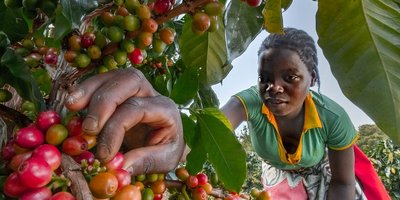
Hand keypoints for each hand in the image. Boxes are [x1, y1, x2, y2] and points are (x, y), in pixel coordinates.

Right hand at [65, 68, 184, 174]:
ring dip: (90, 89)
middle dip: (104, 102)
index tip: (103, 154)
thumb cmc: (166, 150)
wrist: (168, 141)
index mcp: (166, 109)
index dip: (115, 129)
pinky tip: (73, 103)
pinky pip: (103, 81)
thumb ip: (146, 161)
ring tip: (72, 106)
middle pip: (129, 81)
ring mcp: (136, 87)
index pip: (137, 110)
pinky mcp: (120, 89)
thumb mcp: (165, 160)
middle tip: (88, 129)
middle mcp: (151, 92)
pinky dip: (85, 89)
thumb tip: (120, 166)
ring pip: (114, 76)